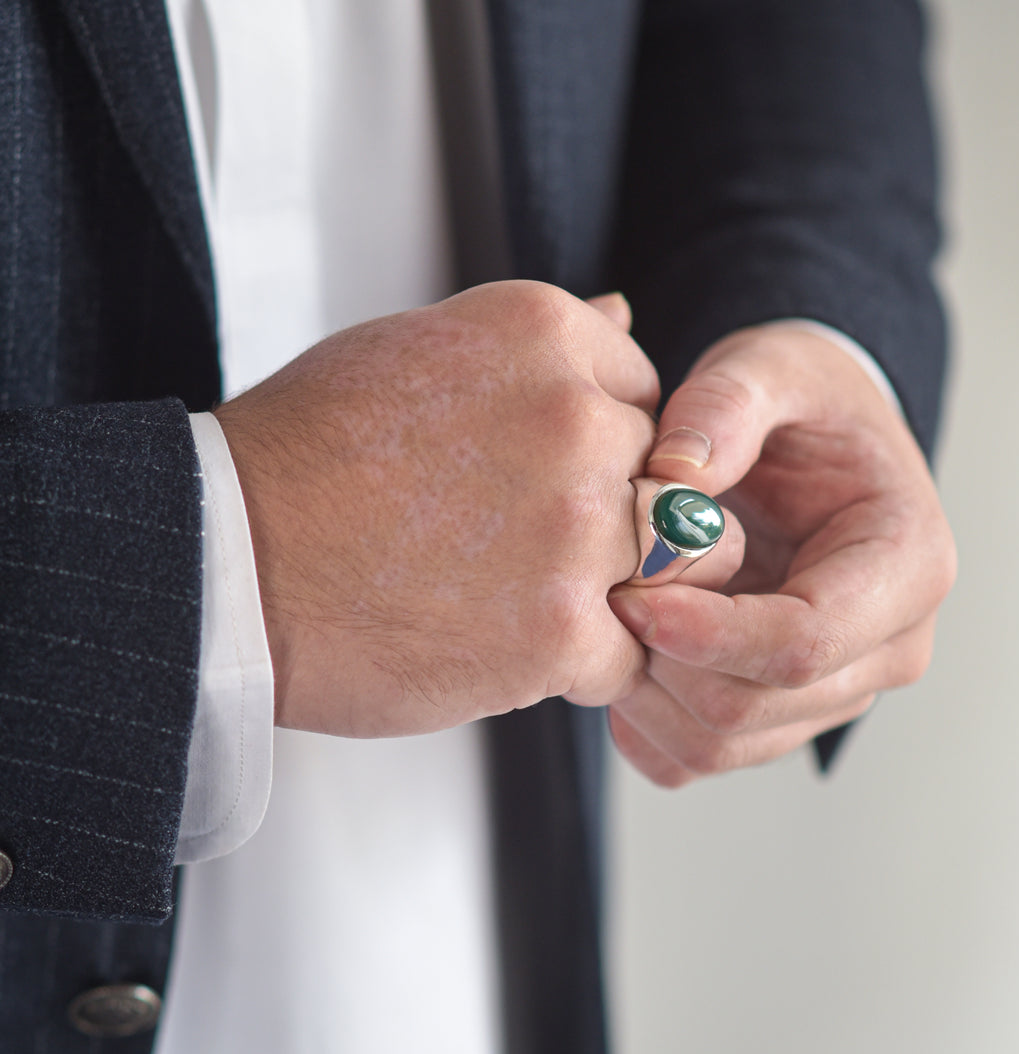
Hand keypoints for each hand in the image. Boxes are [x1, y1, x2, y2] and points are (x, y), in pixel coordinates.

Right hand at [215, 282, 658, 736]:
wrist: (227, 561)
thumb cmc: (304, 457)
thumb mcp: (415, 350)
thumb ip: (536, 345)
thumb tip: (624, 308)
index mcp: (542, 336)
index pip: (645, 392)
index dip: (608, 447)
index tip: (551, 480)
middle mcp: (574, 419)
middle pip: (666, 476)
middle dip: (619, 516)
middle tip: (539, 548)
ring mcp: (574, 528)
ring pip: (677, 563)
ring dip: (624, 590)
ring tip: (540, 601)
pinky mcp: (560, 632)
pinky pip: (631, 655)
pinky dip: (589, 666)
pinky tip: (520, 651)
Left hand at [607, 324, 955, 784]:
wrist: (807, 442)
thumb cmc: (799, 406)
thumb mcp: (770, 369)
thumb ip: (724, 407)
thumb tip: (672, 481)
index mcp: (904, 567)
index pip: (805, 642)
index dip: (708, 633)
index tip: (630, 596)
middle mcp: (881, 647)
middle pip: (754, 708)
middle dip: (663, 660)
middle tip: (607, 590)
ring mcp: (828, 691)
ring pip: (718, 745)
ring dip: (643, 692)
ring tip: (611, 612)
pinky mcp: (775, 714)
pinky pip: (692, 757)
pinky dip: (641, 721)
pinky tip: (624, 654)